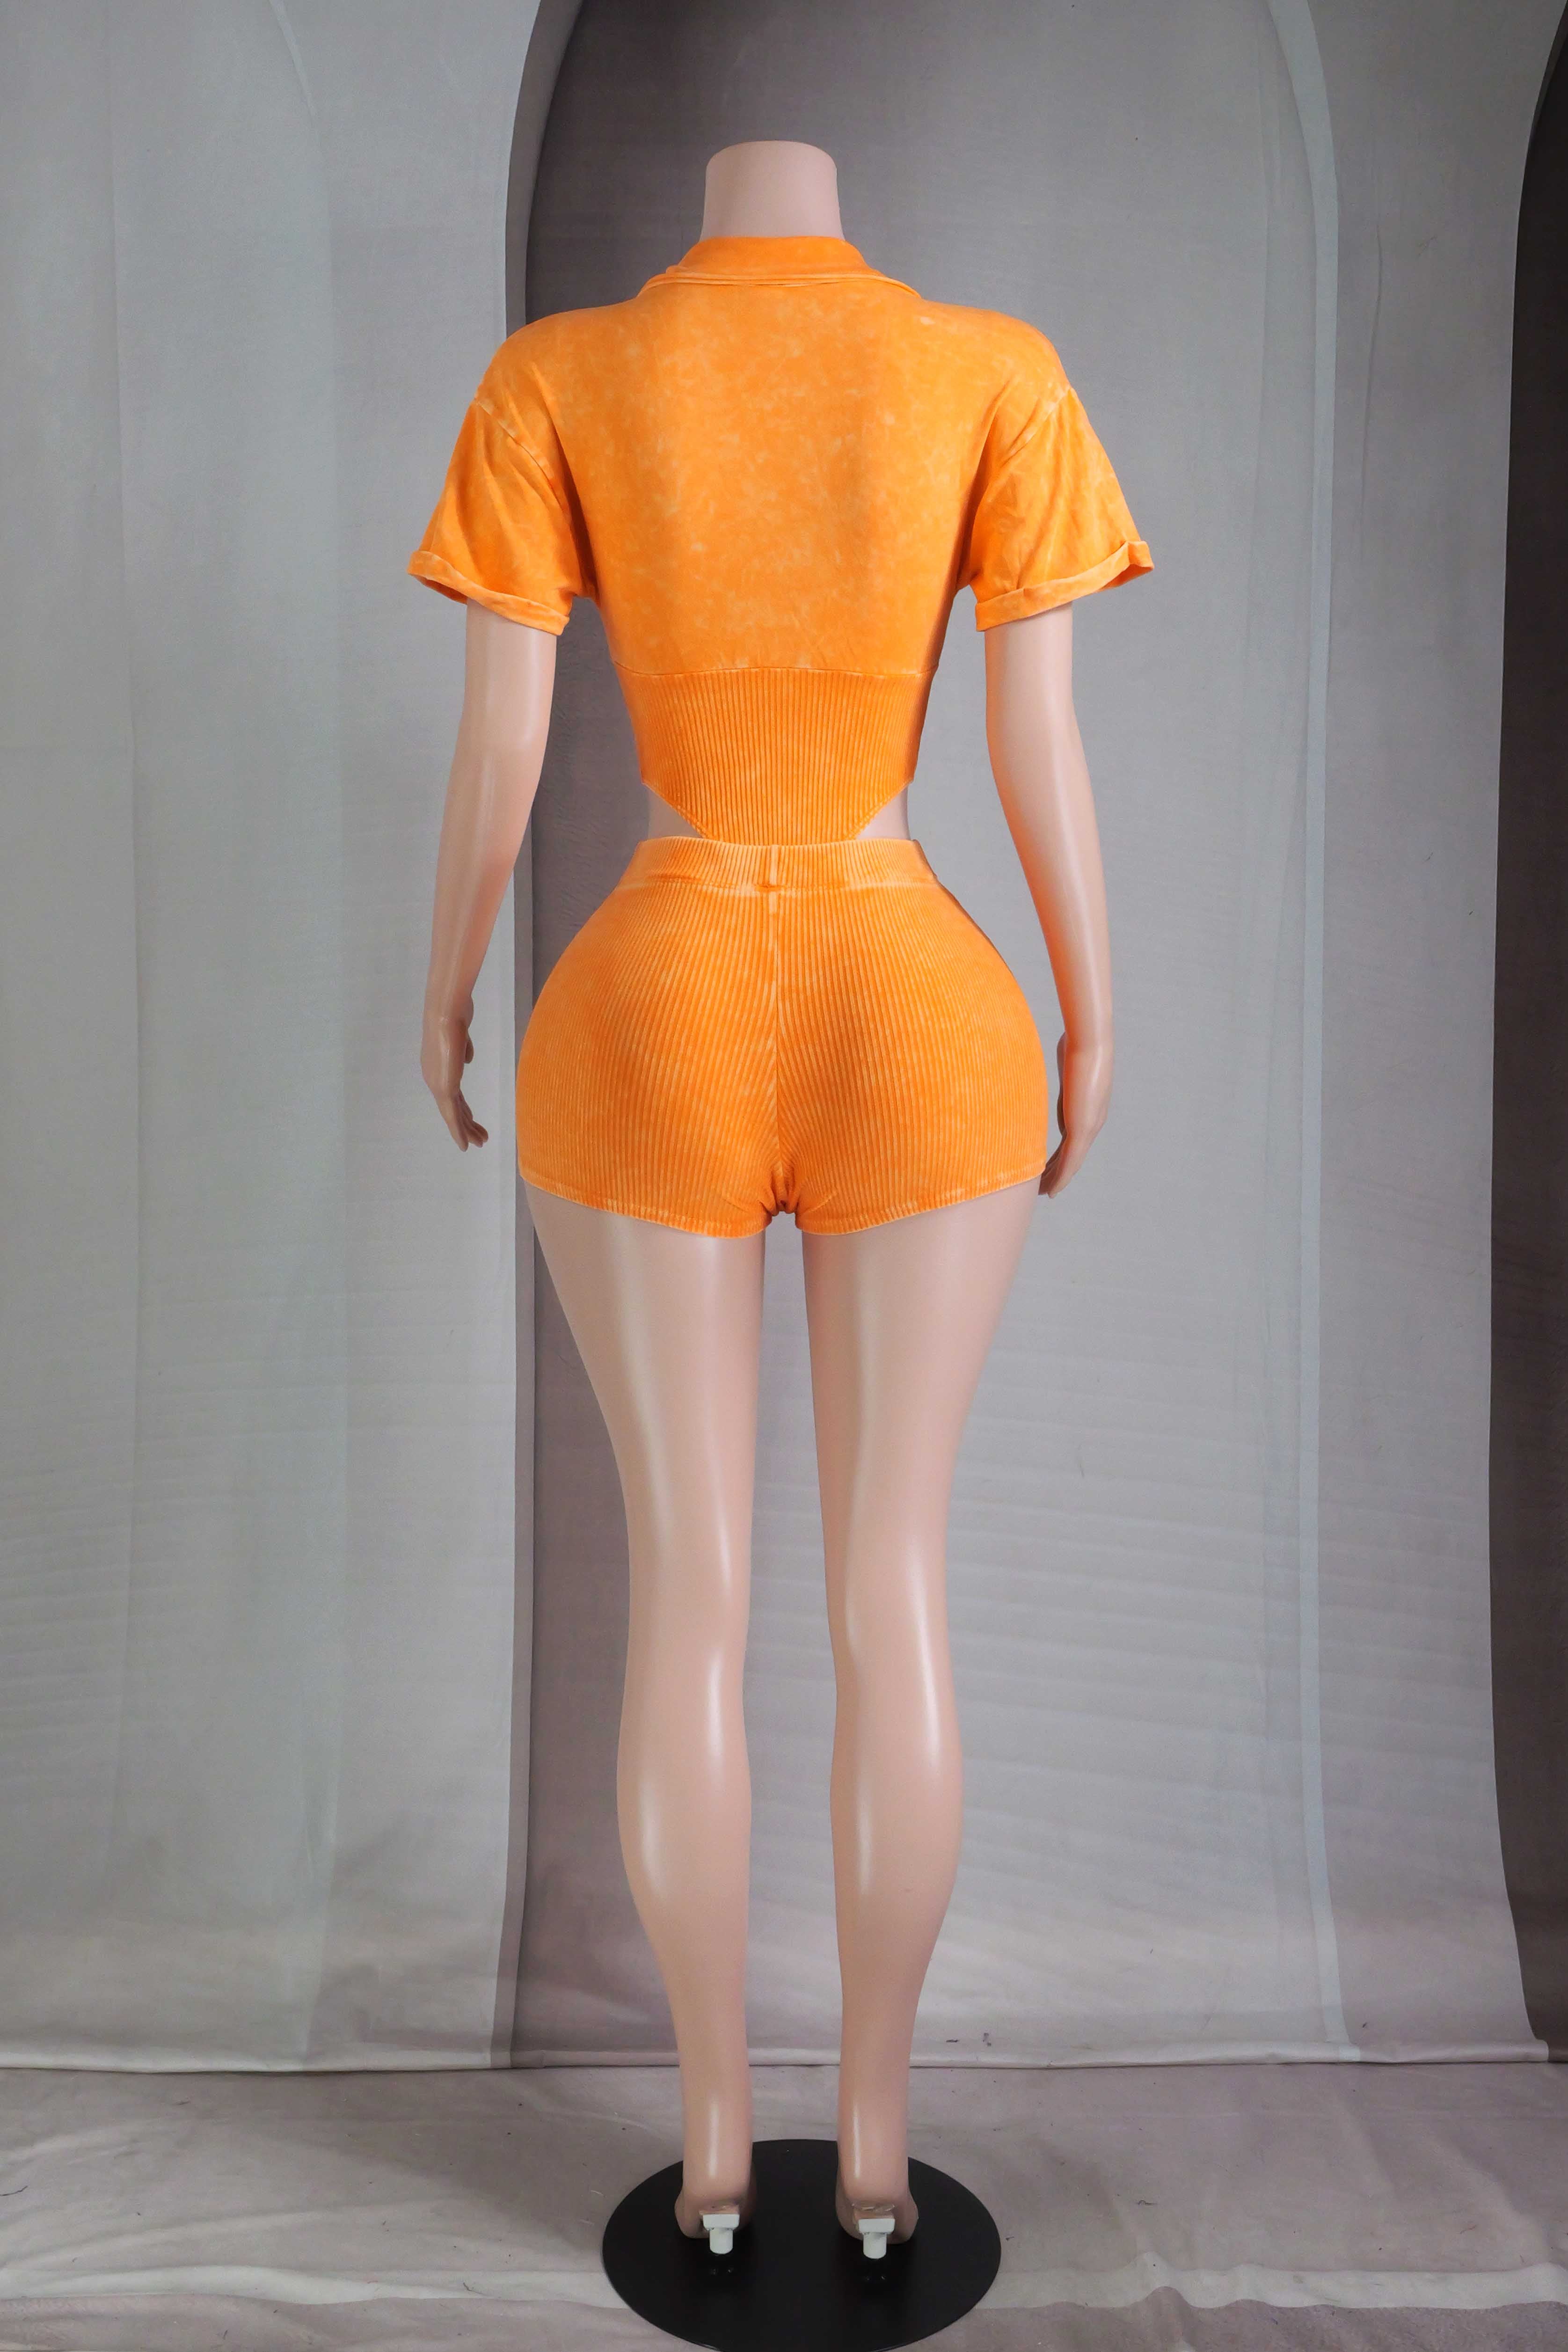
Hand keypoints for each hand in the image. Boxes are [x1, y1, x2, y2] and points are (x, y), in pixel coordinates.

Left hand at [422, 1004, 488, 1149]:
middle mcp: (433, 1078)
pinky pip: (452, 1115)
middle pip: (453, 1107)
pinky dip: (458, 1131)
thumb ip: (463, 1049)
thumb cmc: (455, 1017)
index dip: (462, 1109)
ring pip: (454, 1114)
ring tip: (481, 1142)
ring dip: (467, 1130)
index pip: (451, 1094)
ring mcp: (437, 1083)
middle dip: (467, 1124)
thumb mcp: (461, 1036)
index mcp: (436, 1067)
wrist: (447, 1011)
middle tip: (480, 1138)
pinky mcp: (444, 1087)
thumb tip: (468, 1058)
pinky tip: (465, 1143)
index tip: (472, 1120)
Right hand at [1038, 1030, 1110, 1197]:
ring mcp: (1089, 1127)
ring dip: (1057, 1179)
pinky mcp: (1083, 1129)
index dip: (1060, 1155)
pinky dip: (1061, 1178)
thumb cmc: (1077, 1043)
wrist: (1091, 1042)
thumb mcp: (1065, 1063)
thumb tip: (1048, 1066)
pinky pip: (1070, 1161)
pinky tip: (1052, 1191)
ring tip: (1043, 1194)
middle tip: (1043, 1187)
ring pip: (1072, 1162)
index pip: (1072, 1139)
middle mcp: (1092, 1122)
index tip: (1046, 1166)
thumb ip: (1059, 1073)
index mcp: (1088, 1109)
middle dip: (1057, 1171)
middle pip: (1073, 1155)